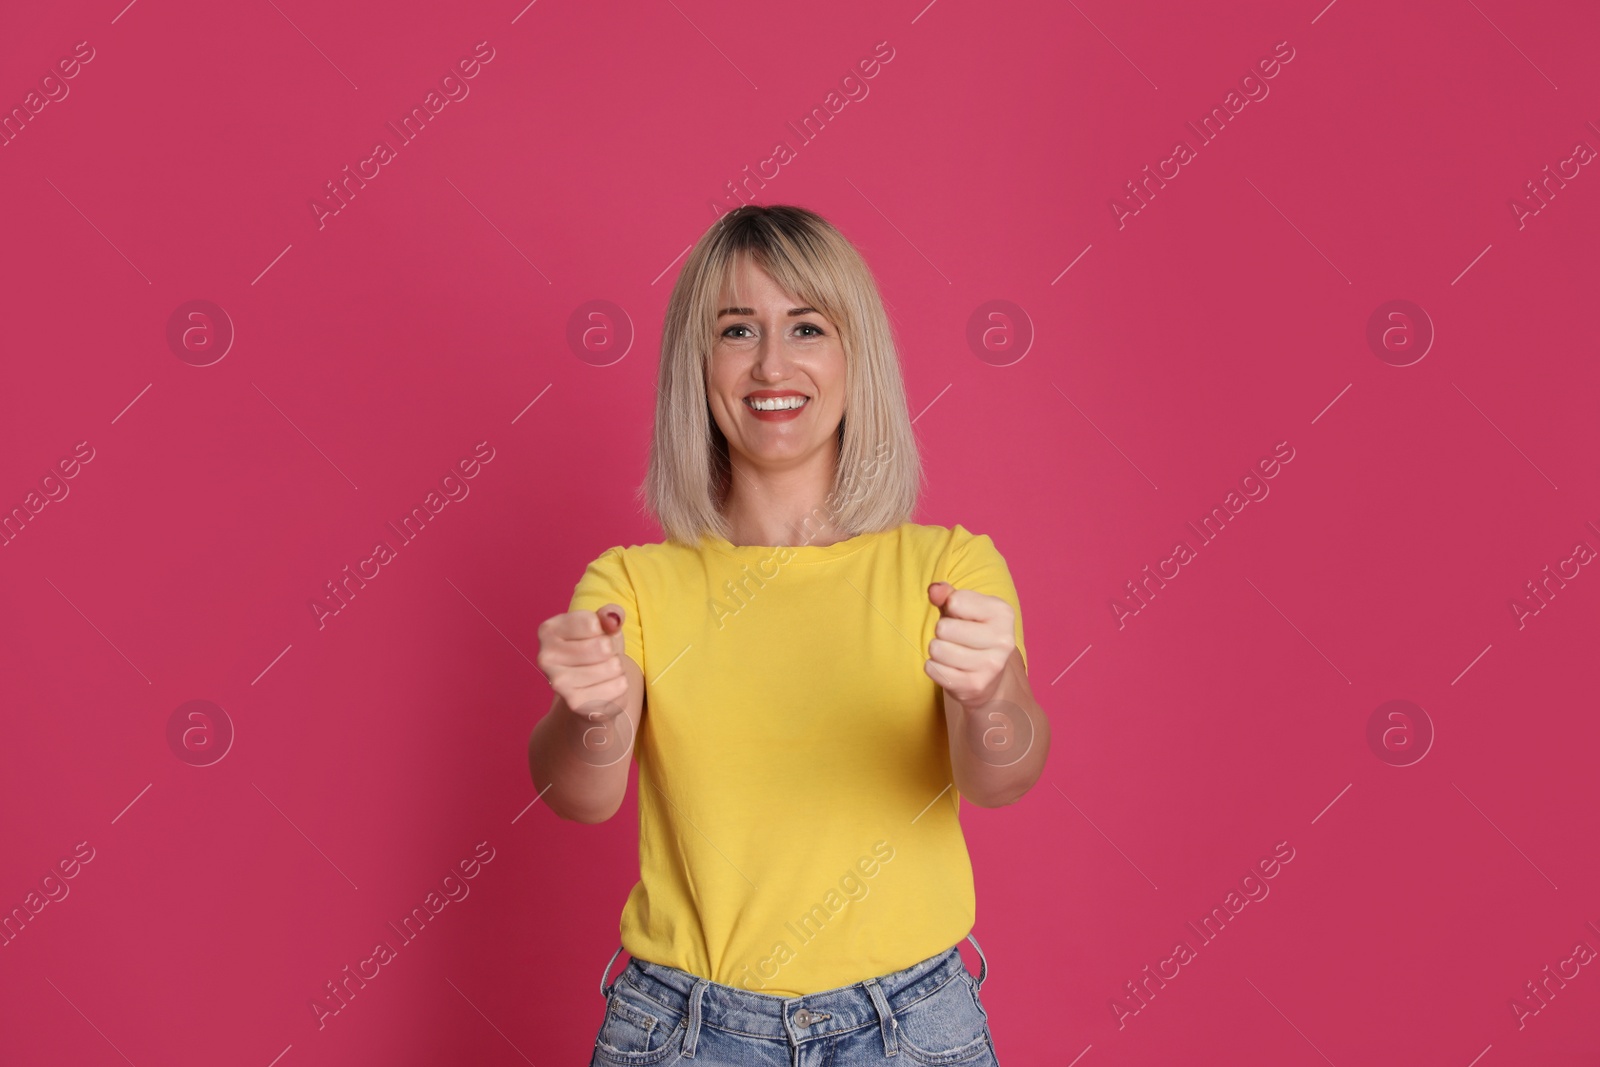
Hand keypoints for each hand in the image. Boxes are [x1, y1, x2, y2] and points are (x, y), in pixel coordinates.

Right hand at [536, 603, 629, 720]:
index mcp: (548, 630)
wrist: (586, 692)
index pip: (593, 623)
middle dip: (612, 651)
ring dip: (617, 669)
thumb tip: (612, 618)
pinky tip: (604, 688)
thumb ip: (610, 614)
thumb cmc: (594, 651)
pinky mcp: (576, 704)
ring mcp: (558, 683)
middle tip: (601, 657)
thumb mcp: (603, 626)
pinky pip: (618, 688)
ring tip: (603, 672)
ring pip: (613, 667)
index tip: (595, 636)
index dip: (605, 629)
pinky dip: (619, 687)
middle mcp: (546, 657)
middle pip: (604, 646)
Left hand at [924, 582, 1013, 707]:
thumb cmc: (972, 633)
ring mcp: (991, 665)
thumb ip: (947, 594)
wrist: (990, 677)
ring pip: (936, 649)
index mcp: (1003, 613)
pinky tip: (950, 668)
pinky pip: (933, 669)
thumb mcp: (963, 609)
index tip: (963, 617)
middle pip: (943, 628)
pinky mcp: (975, 685)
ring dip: (937, 650)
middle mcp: (1003, 640)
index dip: (950, 607)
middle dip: (941, 631)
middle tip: (955, 638)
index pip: (955, 601)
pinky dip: (935, 667)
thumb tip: (934, 590)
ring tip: (952, 653)